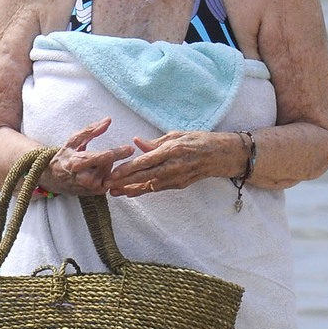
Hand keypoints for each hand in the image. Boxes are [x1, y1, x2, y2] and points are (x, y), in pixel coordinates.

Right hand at [44, 119, 133, 194]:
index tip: (130, 148)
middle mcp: (83, 178)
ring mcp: (90, 187)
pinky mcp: (96, 193)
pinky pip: (110, 180)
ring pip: (110, 172)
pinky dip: (106, 174)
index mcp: (76, 162)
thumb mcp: (73, 140)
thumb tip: (108, 120)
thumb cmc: (64, 157)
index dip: (118, 153)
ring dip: (106, 166)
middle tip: (94, 157)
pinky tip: (96, 173)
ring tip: (92, 166)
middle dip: (107, 158)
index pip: (102, 158)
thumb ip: (91, 130)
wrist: (54, 179)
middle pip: (108, 164)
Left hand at [108, 131, 238, 196]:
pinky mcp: (179, 185)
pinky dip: (143, 191)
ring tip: (114, 192)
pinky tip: (131, 193)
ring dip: (131, 189)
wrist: (220, 156)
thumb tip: (136, 143)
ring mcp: (176, 178)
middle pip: (144, 176)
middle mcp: (173, 166)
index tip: (113, 173)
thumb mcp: (176, 135)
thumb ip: (155, 142)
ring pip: (149, 186)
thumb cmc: (197, 141)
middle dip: (124, 182)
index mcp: (171, 150)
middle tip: (107, 186)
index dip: (127, 169)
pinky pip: (158, 188)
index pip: (145, 162)